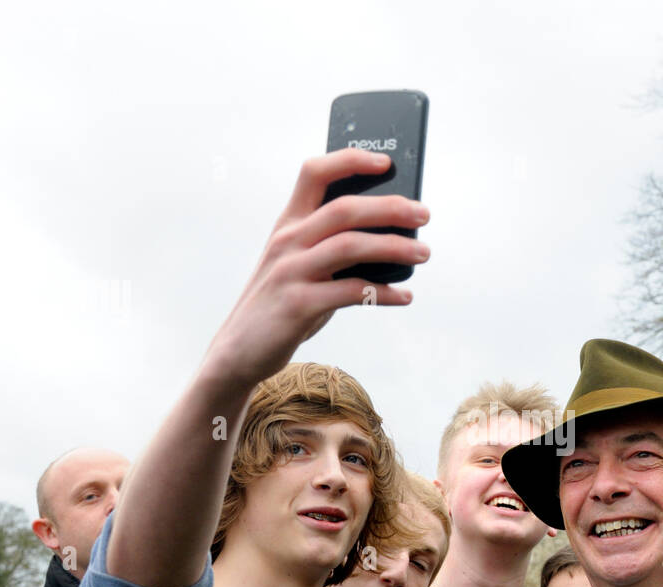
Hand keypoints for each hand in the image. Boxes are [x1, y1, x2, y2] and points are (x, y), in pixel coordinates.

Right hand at [205, 149, 430, 388]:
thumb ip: (331, 247)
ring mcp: (290, 272)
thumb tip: (390, 240)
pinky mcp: (297, 305)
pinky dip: (383, 293)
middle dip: (389, 207)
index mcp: (288, 224)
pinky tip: (404, 296)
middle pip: (343, 209)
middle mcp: (287, 241)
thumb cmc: (280, 302)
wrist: (239, 350)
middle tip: (424, 214)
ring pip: (351, 246)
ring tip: (423, 253)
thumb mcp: (299, 265)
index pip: (314, 174)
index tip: (386, 162)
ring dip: (394, 247)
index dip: (350, 160)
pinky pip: (351, 292)